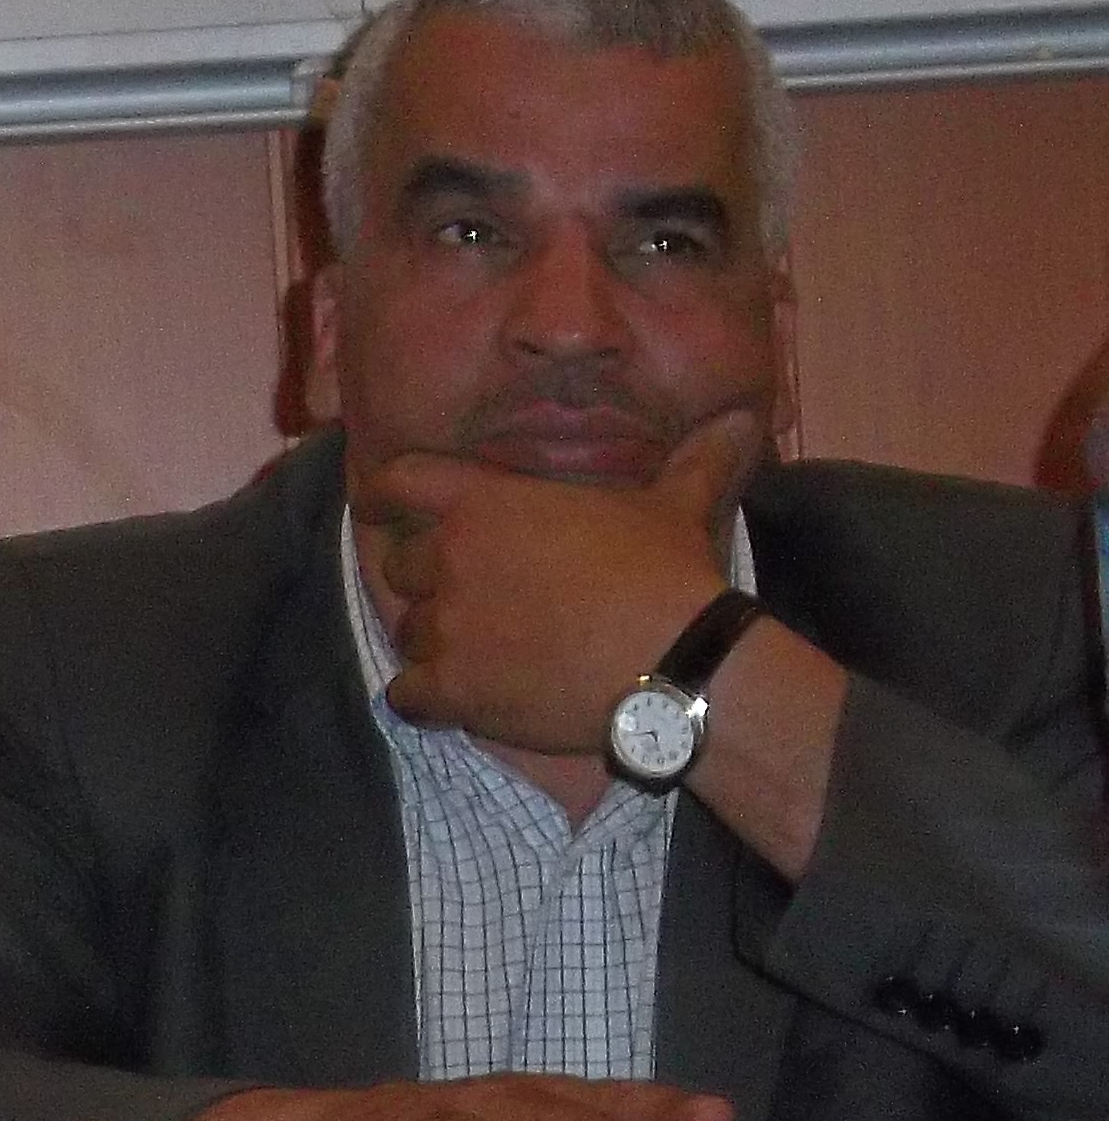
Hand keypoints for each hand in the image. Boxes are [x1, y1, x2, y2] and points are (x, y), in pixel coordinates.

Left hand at [359, 408, 769, 757]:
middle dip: (427, 581)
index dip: (380, 493)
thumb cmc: (671, 577)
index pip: (399, 481)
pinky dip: (425, 699)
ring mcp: (447, 627)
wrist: (676, 664)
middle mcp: (452, 560)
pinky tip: (459, 700)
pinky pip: (404, 695)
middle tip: (471, 598)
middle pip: (400, 567)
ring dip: (435, 642)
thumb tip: (746, 420)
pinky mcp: (451, 689)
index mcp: (487, 504)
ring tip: (484, 652)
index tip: (374, 504)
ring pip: (408, 634)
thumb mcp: (679, 505)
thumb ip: (696, 460)